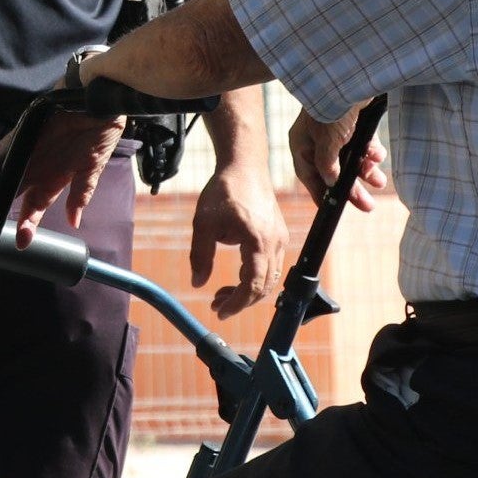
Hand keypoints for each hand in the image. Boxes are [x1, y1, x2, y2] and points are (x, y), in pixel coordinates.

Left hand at [0, 109, 126, 250]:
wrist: (101, 102)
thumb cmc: (98, 132)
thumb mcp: (90, 169)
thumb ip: (80, 195)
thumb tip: (74, 221)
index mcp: (52, 178)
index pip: (33, 206)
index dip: (26, 225)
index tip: (21, 243)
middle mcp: (36, 167)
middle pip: (10, 196)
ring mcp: (26, 152)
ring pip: (0, 179)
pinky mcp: (20, 136)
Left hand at [189, 160, 289, 318]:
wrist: (244, 166)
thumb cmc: (223, 191)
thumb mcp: (203, 223)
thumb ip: (200, 256)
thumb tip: (197, 283)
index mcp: (258, 241)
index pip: (254, 285)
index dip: (238, 304)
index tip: (220, 311)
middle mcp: (275, 243)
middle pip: (265, 287)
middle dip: (241, 301)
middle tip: (216, 305)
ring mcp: (280, 239)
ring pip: (270, 278)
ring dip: (249, 291)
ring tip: (222, 294)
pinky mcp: (279, 236)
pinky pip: (271, 266)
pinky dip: (256, 277)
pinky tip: (237, 277)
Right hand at [288, 107, 388, 208]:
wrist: (353, 76)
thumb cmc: (332, 109)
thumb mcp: (327, 142)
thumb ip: (328, 166)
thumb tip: (332, 185)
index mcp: (303, 144)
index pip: (311, 177)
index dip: (322, 195)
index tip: (333, 211)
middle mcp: (318, 140)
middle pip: (335, 172)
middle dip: (352, 189)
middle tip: (368, 207)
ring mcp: (337, 132)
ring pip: (352, 160)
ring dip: (366, 172)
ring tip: (380, 182)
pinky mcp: (354, 124)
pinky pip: (363, 146)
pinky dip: (371, 153)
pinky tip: (378, 154)